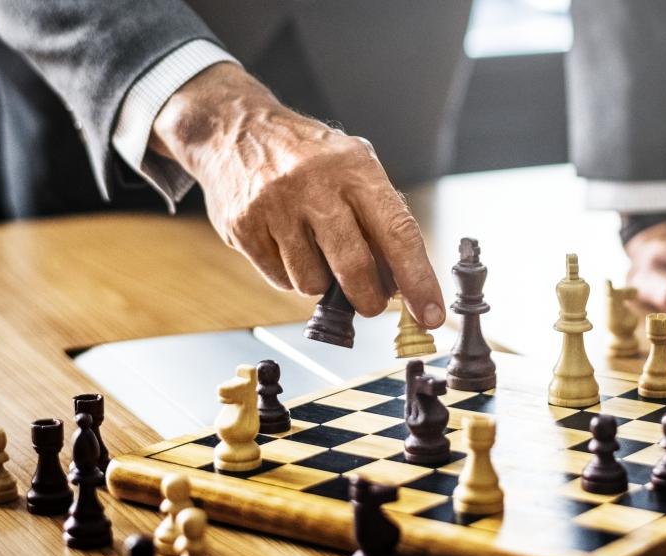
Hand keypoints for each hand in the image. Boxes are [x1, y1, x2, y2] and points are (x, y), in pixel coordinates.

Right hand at [149, 63, 444, 326]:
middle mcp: (315, 185)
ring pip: (312, 283)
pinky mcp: (244, 227)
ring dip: (322, 283)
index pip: (398, 234)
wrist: (234, 130)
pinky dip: (290, 275)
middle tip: (370, 303)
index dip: (418, 280)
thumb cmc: (308, 156)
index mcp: (355, 168)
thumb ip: (381, 217)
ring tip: (316, 252)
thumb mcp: (354, 167)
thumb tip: (403, 281)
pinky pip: (280, 279)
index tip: (431, 314)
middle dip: (368, 300)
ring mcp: (276, 206)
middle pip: (355, 269)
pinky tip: (287, 245)